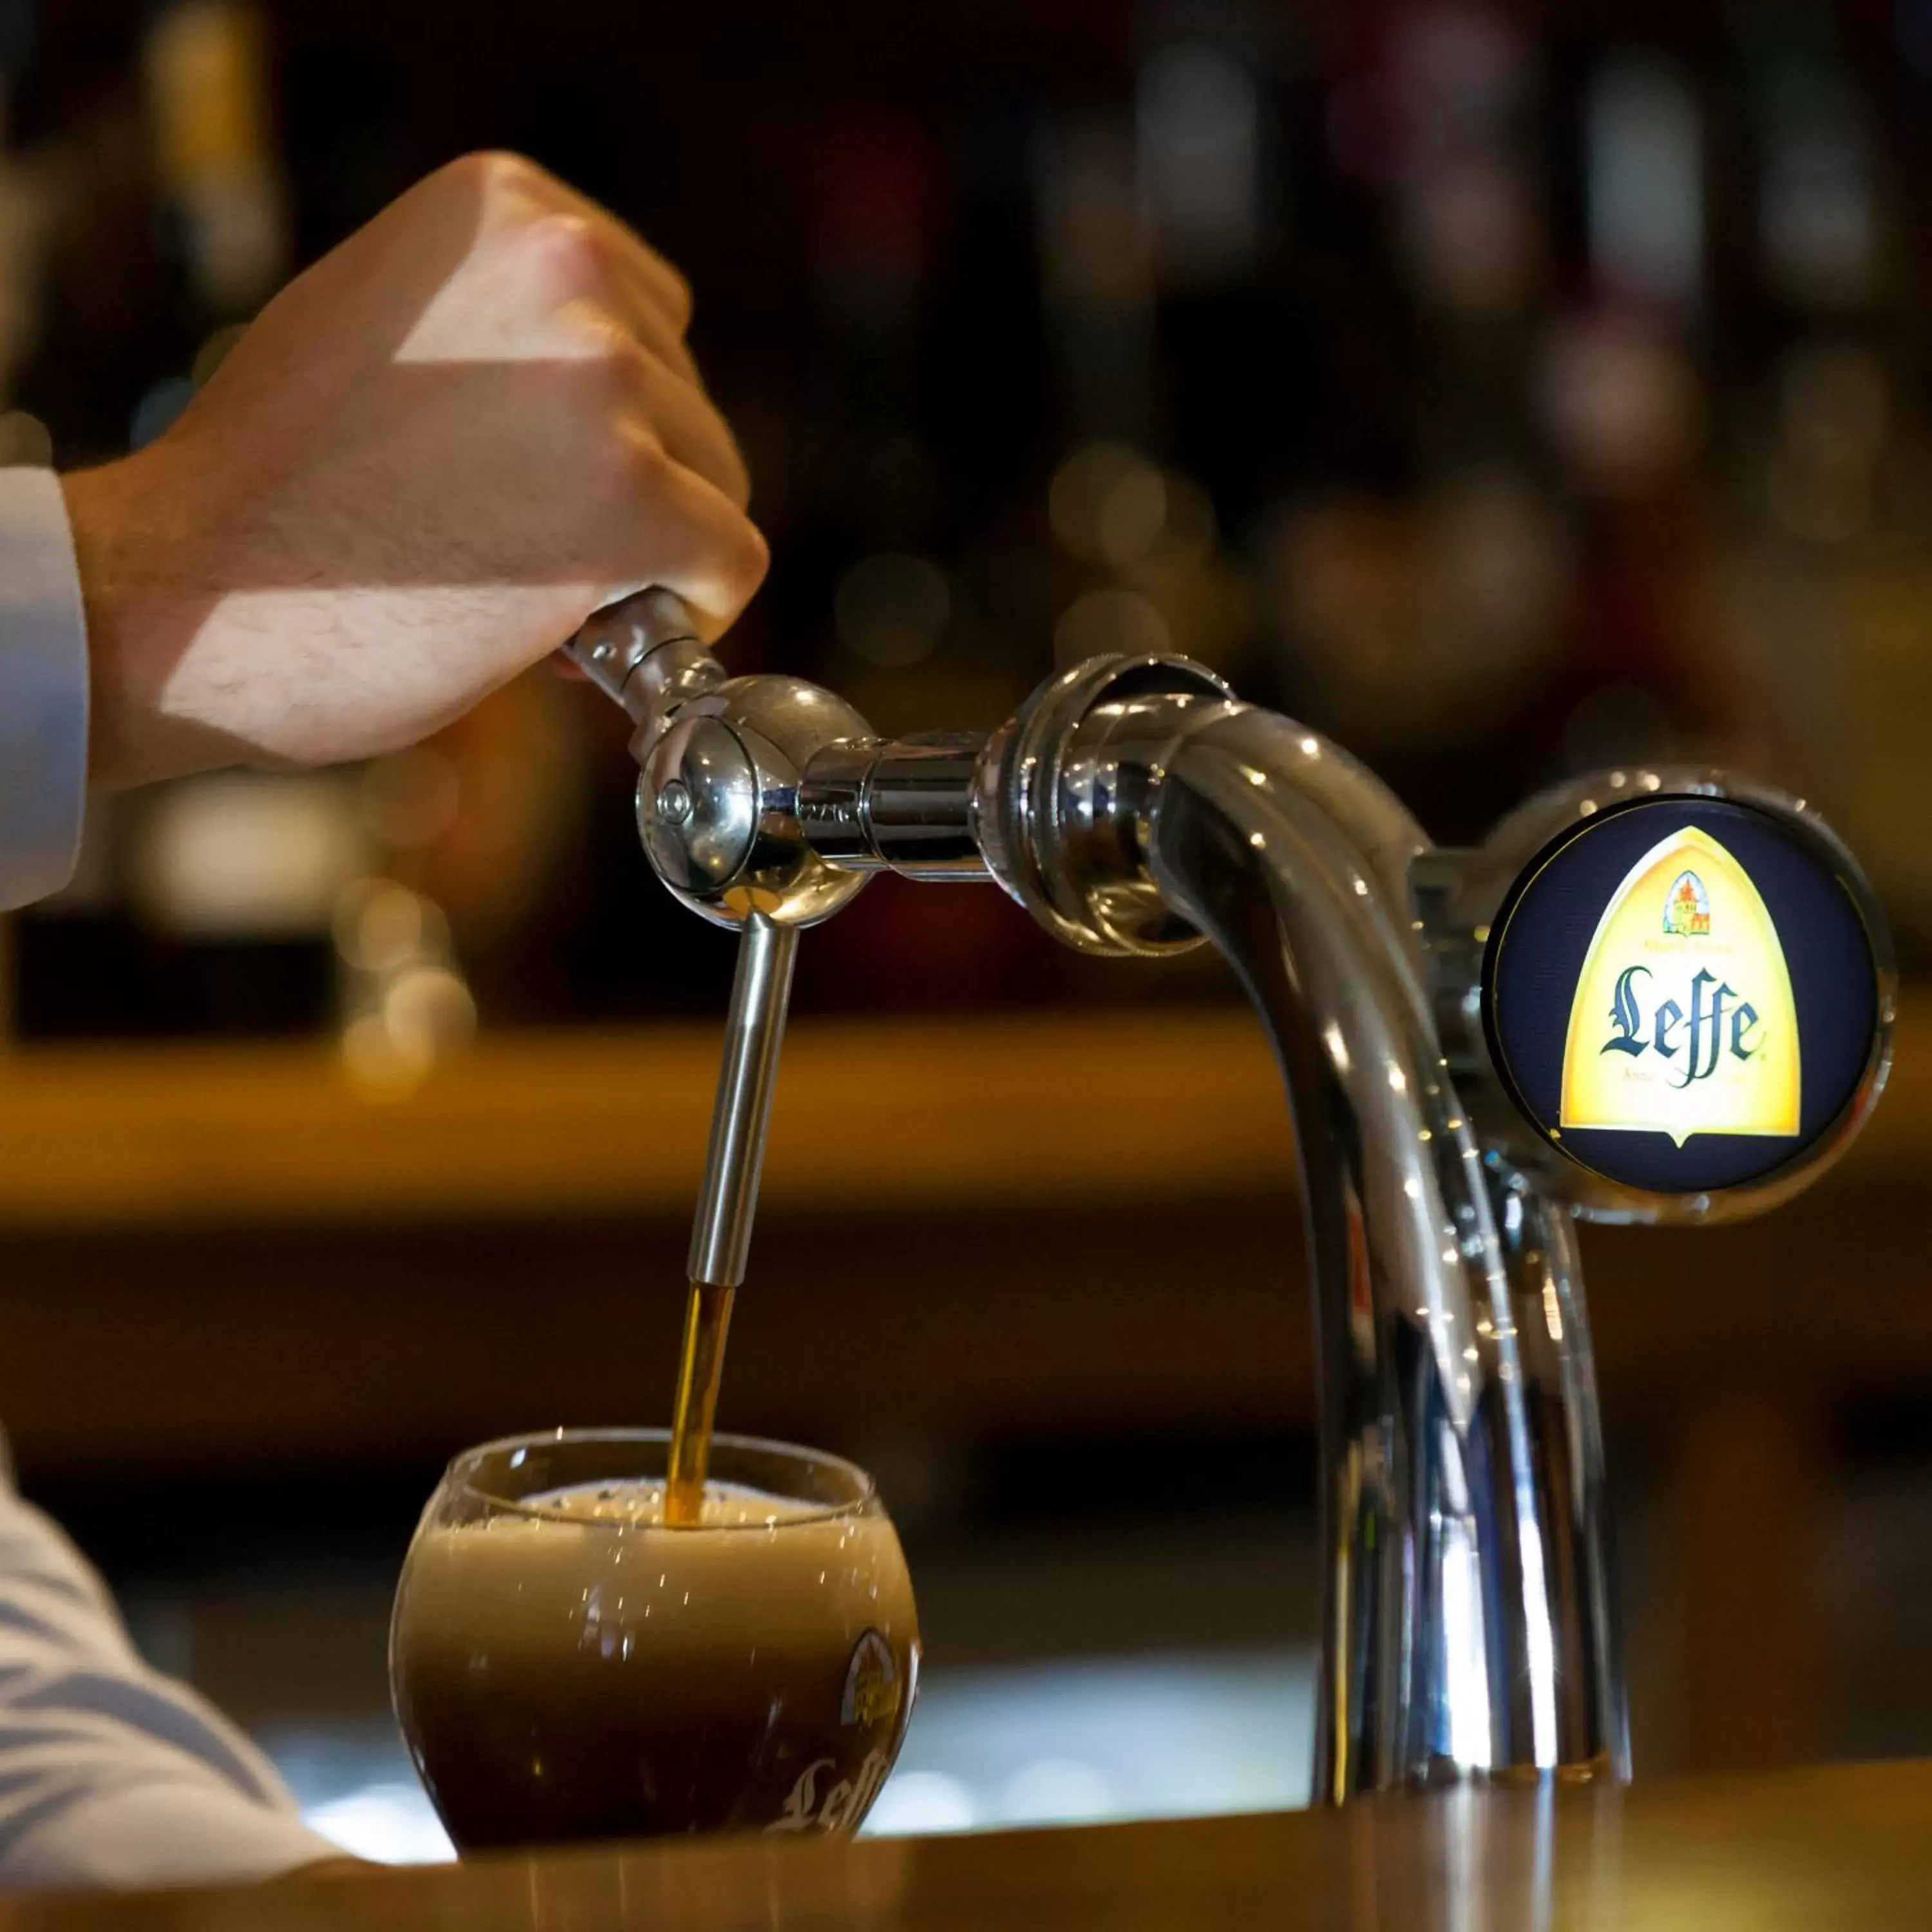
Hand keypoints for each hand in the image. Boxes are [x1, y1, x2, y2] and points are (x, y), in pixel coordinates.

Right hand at [62, 152, 766, 789]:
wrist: (192, 587)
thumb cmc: (275, 483)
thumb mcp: (389, 321)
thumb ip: (503, 322)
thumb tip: (612, 375)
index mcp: (508, 203)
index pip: (650, 316)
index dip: (612, 420)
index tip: (539, 476)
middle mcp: (567, 262)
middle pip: (690, 402)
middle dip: (627, 489)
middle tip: (516, 546)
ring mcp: (603, 375)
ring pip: (717, 484)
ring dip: (646, 553)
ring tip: (523, 585)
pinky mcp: (631, 495)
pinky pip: (731, 563)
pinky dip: (688, 611)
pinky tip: (591, 635)